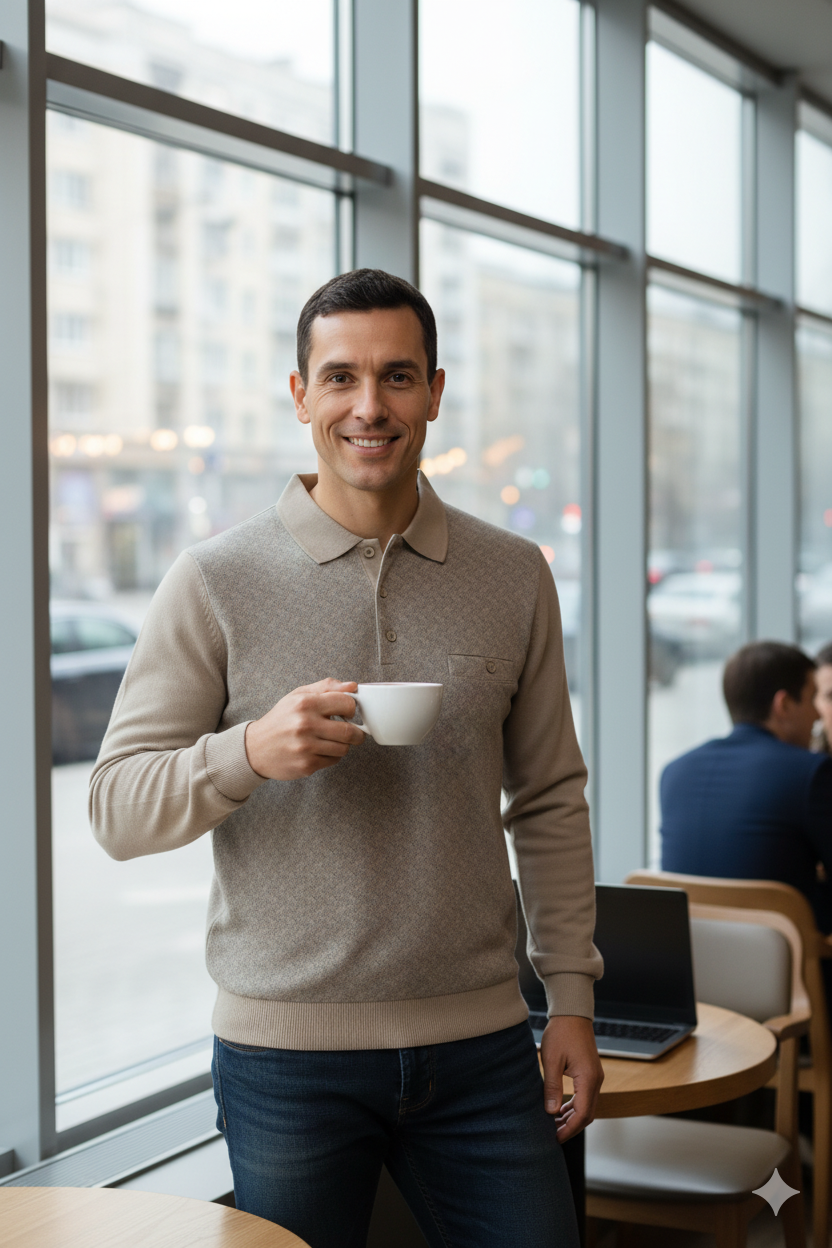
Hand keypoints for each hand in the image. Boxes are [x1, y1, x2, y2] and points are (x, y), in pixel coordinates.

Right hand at [244, 678, 363, 780]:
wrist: (255, 748)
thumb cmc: (280, 719)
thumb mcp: (298, 695)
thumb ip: (327, 687)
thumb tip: (353, 686)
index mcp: (305, 703)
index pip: (346, 704)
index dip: (351, 709)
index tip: (347, 713)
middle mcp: (306, 725)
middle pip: (350, 731)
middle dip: (356, 733)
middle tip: (353, 732)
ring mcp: (306, 747)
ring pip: (344, 749)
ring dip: (342, 745)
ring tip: (330, 741)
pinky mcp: (306, 765)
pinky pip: (333, 761)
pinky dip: (331, 757)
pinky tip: (319, 750)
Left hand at [540, 1015, 603, 1142]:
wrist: (572, 1013)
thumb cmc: (561, 1033)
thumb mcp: (551, 1059)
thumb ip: (552, 1087)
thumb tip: (551, 1112)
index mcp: (588, 1079)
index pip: (582, 1114)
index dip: (569, 1129)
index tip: (555, 1138)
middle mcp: (596, 1080)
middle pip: (587, 1114)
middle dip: (571, 1127)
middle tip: (553, 1135)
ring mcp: (595, 1077)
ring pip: (588, 1107)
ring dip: (573, 1118)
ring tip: (554, 1125)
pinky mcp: (590, 1073)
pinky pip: (586, 1097)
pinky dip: (575, 1107)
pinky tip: (561, 1110)